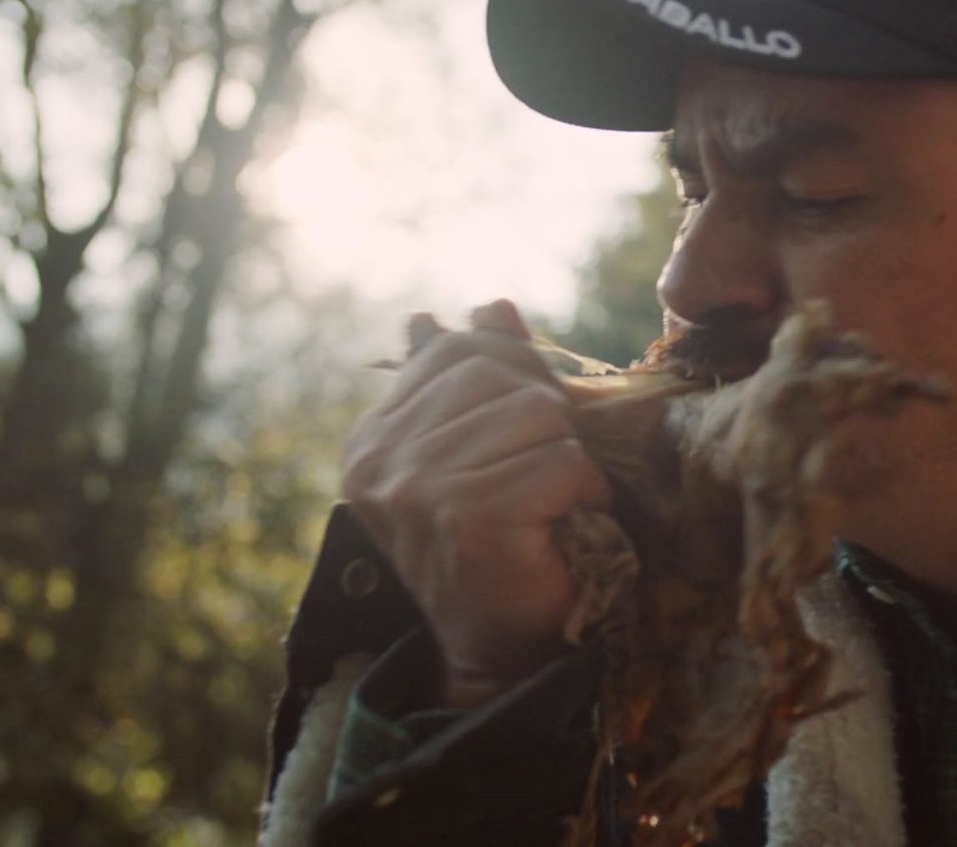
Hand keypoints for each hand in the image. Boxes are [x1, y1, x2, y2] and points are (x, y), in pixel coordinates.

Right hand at [342, 300, 611, 707]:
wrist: (498, 650)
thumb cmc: (501, 546)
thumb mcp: (482, 452)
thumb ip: (482, 379)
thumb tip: (493, 304)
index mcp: (373, 437)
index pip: (459, 350)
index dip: (516, 378)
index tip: (525, 434)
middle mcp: (380, 458)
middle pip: (504, 378)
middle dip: (545, 423)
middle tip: (541, 481)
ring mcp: (418, 488)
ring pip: (540, 418)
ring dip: (567, 464)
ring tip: (547, 510)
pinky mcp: (467, 517)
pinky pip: (562, 464)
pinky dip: (583, 496)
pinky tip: (562, 530)